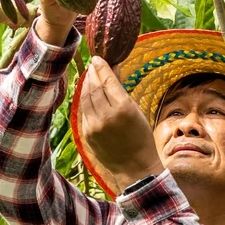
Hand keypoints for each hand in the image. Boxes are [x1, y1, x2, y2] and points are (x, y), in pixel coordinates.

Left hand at [80, 56, 162, 190]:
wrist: (134, 167)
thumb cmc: (141, 137)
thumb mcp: (136, 110)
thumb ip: (121, 90)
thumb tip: (113, 69)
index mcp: (122, 108)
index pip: (107, 80)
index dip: (102, 67)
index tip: (98, 58)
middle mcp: (105, 115)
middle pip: (94, 87)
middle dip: (92, 73)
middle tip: (93, 64)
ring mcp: (93, 125)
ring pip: (85, 97)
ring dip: (86, 84)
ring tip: (90, 76)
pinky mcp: (86, 133)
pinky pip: (83, 111)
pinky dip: (84, 99)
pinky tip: (87, 93)